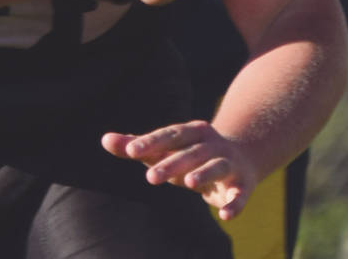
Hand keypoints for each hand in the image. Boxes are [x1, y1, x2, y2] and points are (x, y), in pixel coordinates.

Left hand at [102, 120, 255, 219]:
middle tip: (150, 178)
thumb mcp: (166, 150)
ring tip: (188, 183)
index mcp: (191, 132)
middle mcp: (212, 144)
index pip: (170, 135)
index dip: (151, 142)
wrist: (241, 156)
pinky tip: (225, 216)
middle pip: (191, 152)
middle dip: (172, 163)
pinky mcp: (242, 184)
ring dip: (204, 174)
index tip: (130, 151)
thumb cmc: (190, 155)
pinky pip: (240, 194)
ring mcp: (229, 162)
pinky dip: (235, 204)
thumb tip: (105, 140)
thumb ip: (137, 146)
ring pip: (216, 166)